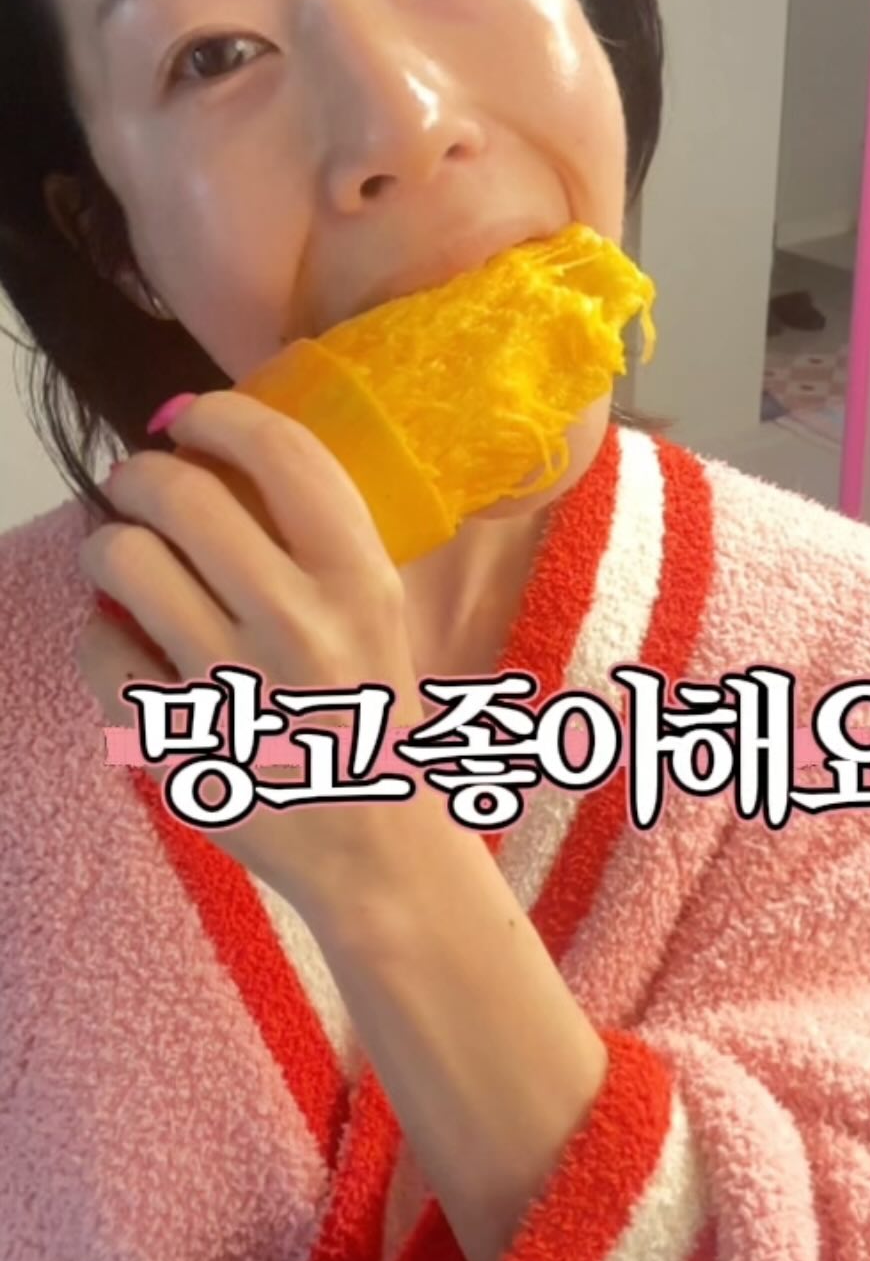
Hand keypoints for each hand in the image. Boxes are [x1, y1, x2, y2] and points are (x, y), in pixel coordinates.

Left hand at [77, 390, 458, 921]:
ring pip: (123, 559)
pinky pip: (100, 648)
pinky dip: (103, 636)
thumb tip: (201, 443)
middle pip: (180, 492)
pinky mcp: (179, 744)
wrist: (379, 845)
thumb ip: (309, 532)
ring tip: (121, 557)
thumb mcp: (373, 608)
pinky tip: (131, 645)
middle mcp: (299, 626)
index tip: (189, 418)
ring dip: (107, 545)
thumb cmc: (368, 708)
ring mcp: (233, 688)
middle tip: (134, 487)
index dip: (218, 414)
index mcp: (360, 581)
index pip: (281, 453)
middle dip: (137, 475)